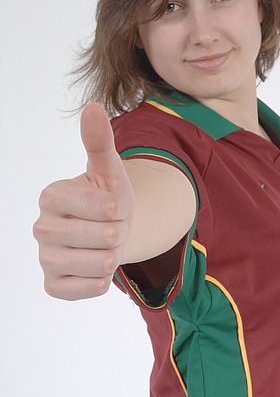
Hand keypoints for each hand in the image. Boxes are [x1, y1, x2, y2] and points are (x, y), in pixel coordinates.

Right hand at [33, 103, 133, 299]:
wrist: (110, 230)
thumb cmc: (109, 197)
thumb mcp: (110, 170)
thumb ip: (100, 142)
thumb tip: (92, 108)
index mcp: (52, 195)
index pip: (101, 207)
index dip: (118, 208)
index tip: (113, 205)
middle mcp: (41, 227)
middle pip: (104, 237)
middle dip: (120, 232)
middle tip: (111, 227)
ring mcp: (44, 258)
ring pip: (101, 264)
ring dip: (115, 255)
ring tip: (106, 245)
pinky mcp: (52, 285)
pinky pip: (90, 289)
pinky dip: (103, 280)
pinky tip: (97, 266)